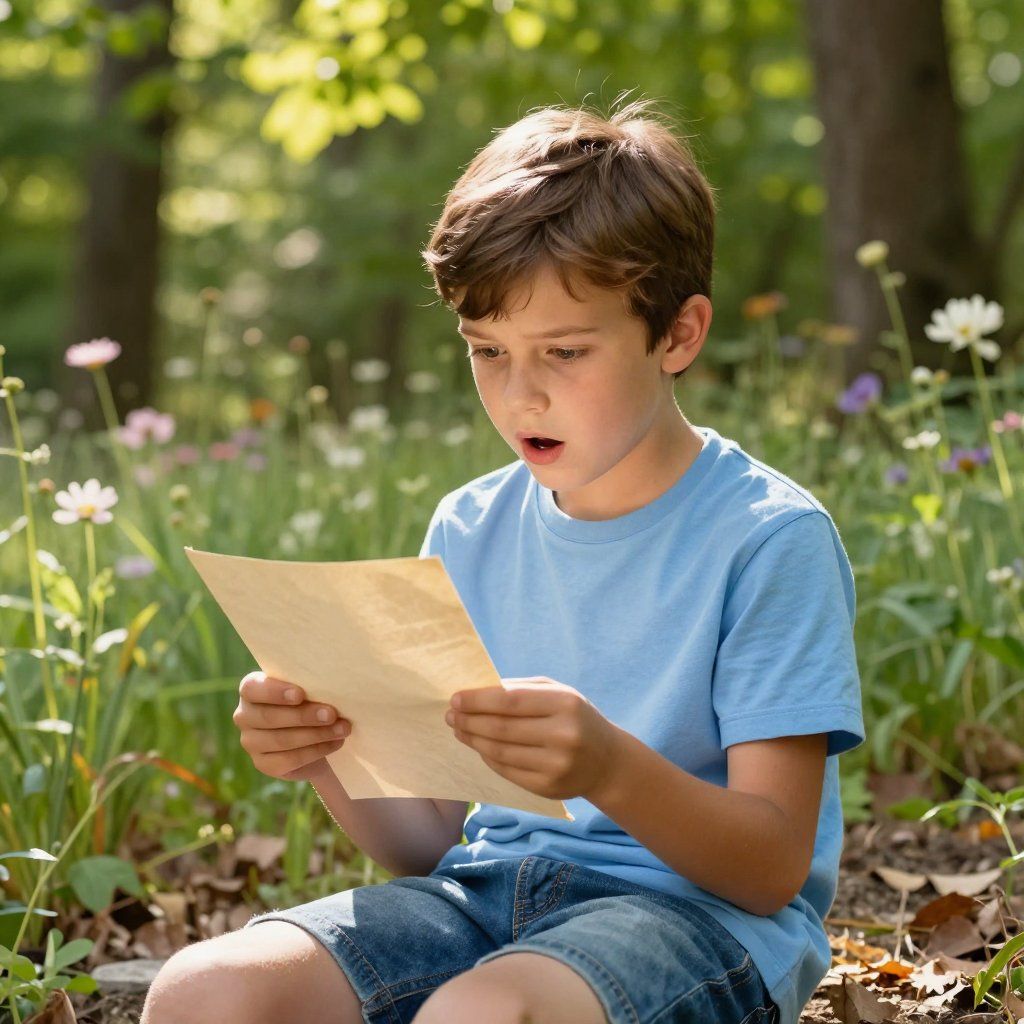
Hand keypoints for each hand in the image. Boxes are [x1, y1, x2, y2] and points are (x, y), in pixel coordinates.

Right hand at [233, 671, 351, 782]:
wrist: (316, 735)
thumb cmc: (311, 701)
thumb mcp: (309, 689)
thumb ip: (310, 685)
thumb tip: (331, 684)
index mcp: (251, 690)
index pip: (252, 689)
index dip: (275, 692)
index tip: (300, 694)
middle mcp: (244, 716)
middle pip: (269, 717)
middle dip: (304, 716)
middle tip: (332, 714)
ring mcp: (251, 742)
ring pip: (280, 740)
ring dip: (316, 734)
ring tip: (342, 729)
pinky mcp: (263, 764)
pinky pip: (288, 760)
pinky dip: (315, 751)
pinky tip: (335, 743)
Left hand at [444, 676, 622, 801]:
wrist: (607, 761)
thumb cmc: (574, 717)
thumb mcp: (558, 693)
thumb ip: (521, 689)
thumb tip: (476, 692)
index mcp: (565, 704)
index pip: (510, 700)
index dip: (478, 700)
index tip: (455, 698)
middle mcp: (563, 735)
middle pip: (501, 728)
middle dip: (470, 721)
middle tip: (450, 715)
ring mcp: (556, 765)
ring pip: (500, 752)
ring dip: (473, 740)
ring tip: (459, 730)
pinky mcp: (548, 787)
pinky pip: (507, 771)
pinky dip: (488, 757)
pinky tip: (478, 747)